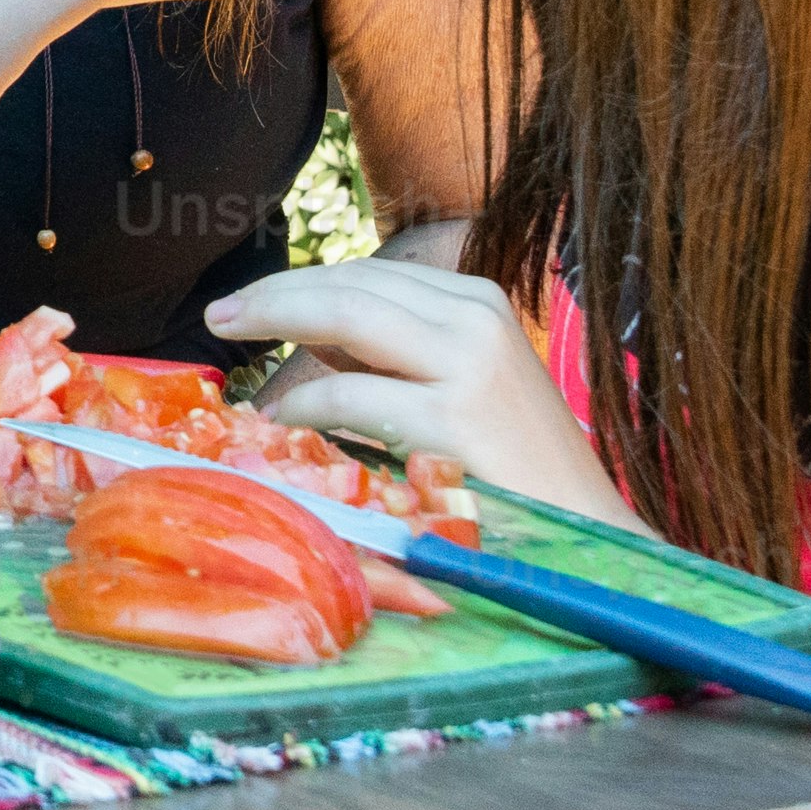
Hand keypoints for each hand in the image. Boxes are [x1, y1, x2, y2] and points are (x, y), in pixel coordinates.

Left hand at [202, 255, 630, 525]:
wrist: (590, 535)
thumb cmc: (515, 472)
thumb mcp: (461, 388)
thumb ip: (394, 356)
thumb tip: (308, 337)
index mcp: (478, 303)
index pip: (370, 274)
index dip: (300, 284)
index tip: (249, 302)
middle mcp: (476, 318)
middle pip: (350, 284)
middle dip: (274, 296)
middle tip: (220, 315)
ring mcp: (468, 365)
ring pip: (345, 318)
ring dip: (277, 329)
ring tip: (236, 351)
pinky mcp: (454, 418)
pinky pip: (349, 395)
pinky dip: (304, 405)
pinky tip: (282, 424)